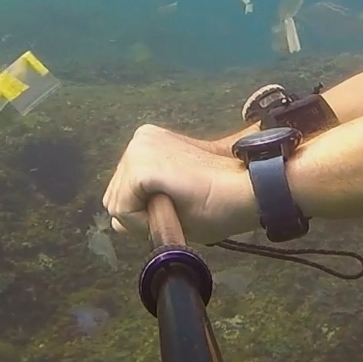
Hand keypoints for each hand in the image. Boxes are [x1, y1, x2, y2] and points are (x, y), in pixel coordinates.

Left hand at [103, 124, 257, 245]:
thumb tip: (116, 222)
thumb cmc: (219, 198)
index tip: (178, 204)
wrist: (247, 191)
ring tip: (179, 205)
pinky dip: (145, 222)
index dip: (145, 211)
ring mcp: (139, 149)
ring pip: (118, 206)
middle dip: (141, 214)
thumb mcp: (171, 201)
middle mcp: (140, 139)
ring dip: (145, 219)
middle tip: (179, 207)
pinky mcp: (142, 166)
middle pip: (115, 198)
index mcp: (148, 142)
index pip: (123, 191)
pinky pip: (124, 211)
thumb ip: (141, 206)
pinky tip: (173, 207)